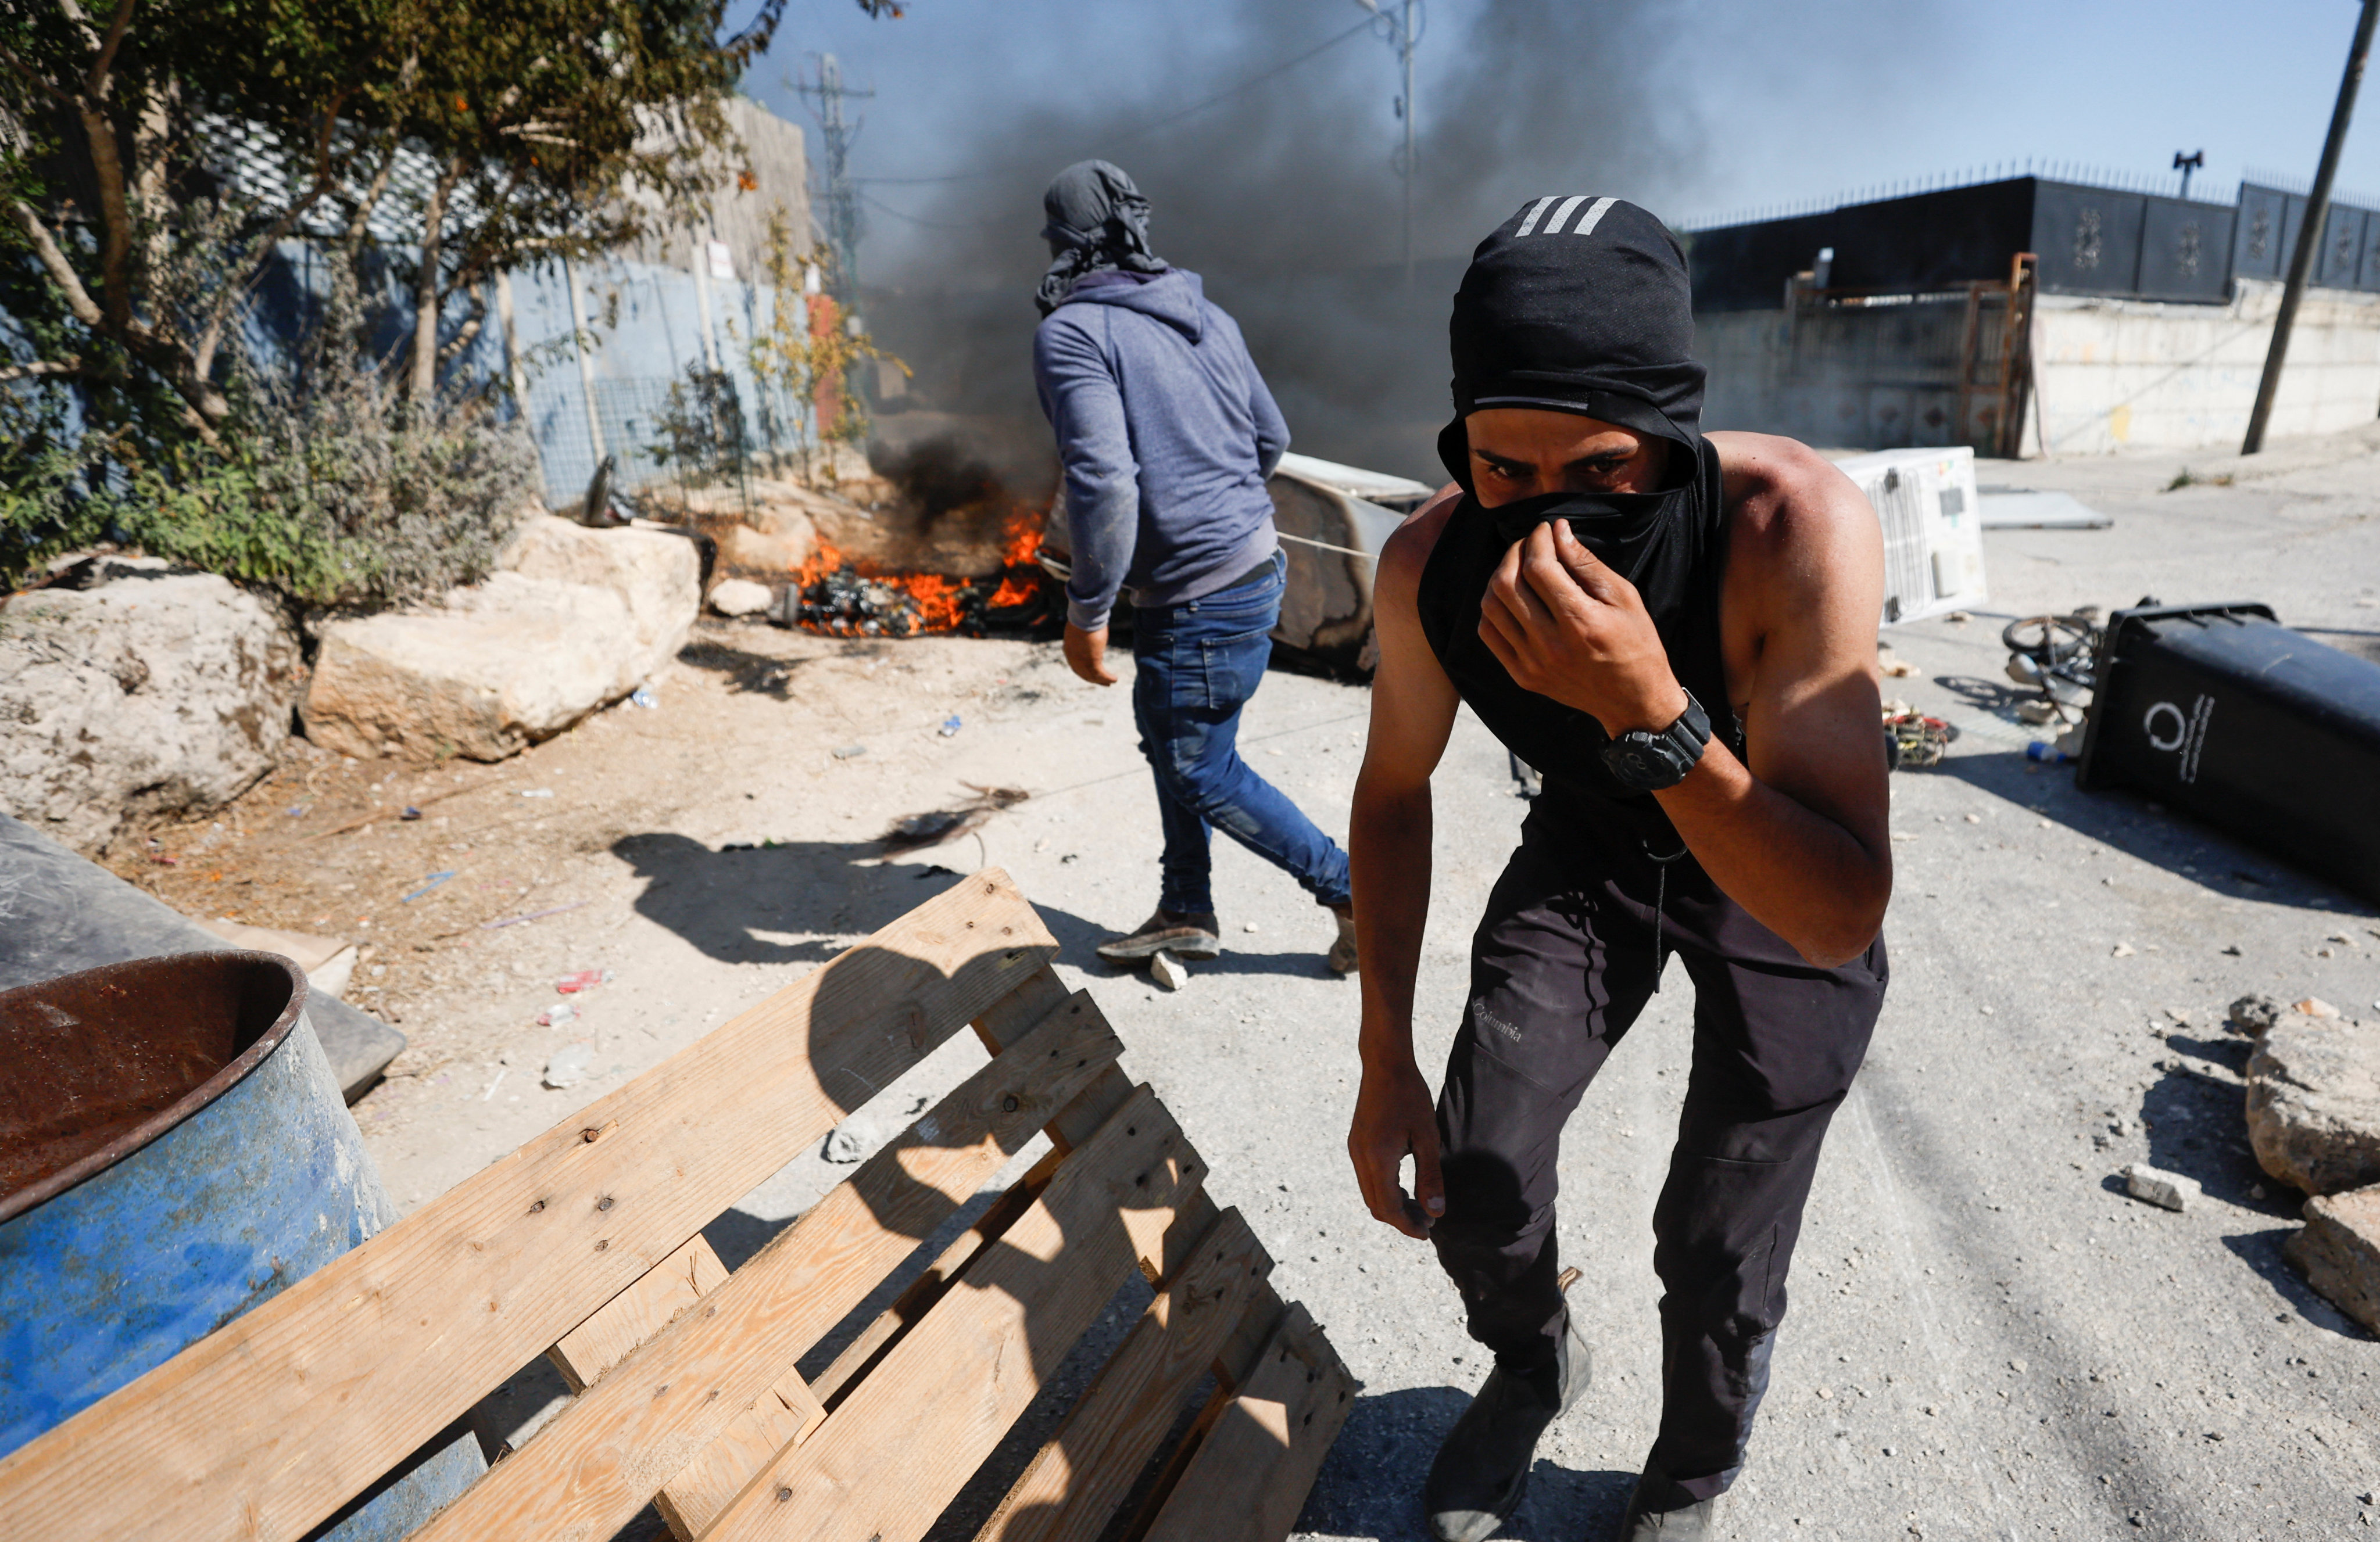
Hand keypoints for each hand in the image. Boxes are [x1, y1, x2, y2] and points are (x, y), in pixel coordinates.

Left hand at [1063, 623, 1116, 685]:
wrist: (1083, 618)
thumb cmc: (1082, 619)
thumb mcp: (1079, 628)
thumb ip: (1082, 635)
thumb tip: (1087, 631)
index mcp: (1069, 650)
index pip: (1075, 666)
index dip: (1084, 672)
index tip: (1091, 675)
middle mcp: (1074, 659)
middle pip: (1084, 674)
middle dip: (1093, 679)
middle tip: (1102, 683)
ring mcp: (1082, 661)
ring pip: (1093, 676)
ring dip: (1102, 680)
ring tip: (1110, 682)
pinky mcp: (1093, 661)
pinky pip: (1101, 674)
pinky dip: (1108, 678)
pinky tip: (1114, 679)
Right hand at [1348, 1057, 1444, 1239]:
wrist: (1385, 1064)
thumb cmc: (1410, 1096)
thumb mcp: (1427, 1137)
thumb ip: (1431, 1177)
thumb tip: (1436, 1212)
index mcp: (1378, 1158)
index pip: (1389, 1207)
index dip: (1408, 1225)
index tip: (1428, 1233)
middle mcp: (1360, 1158)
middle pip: (1376, 1206)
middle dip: (1400, 1220)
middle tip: (1427, 1222)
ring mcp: (1355, 1150)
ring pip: (1370, 1194)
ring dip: (1393, 1206)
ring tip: (1419, 1207)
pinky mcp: (1356, 1144)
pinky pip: (1367, 1179)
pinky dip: (1385, 1191)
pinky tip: (1406, 1187)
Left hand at [1478, 519, 1687, 735]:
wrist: (1633, 701)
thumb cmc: (1637, 644)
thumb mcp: (1624, 597)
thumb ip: (1587, 563)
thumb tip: (1558, 531)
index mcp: (1581, 622)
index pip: (1539, 568)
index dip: (1537, 540)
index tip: (1545, 530)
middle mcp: (1551, 645)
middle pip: (1506, 584)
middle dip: (1514, 553)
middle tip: (1529, 545)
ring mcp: (1532, 663)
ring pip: (1491, 607)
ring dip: (1499, 578)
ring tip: (1518, 569)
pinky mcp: (1522, 676)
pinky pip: (1489, 634)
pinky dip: (1493, 609)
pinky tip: (1511, 599)